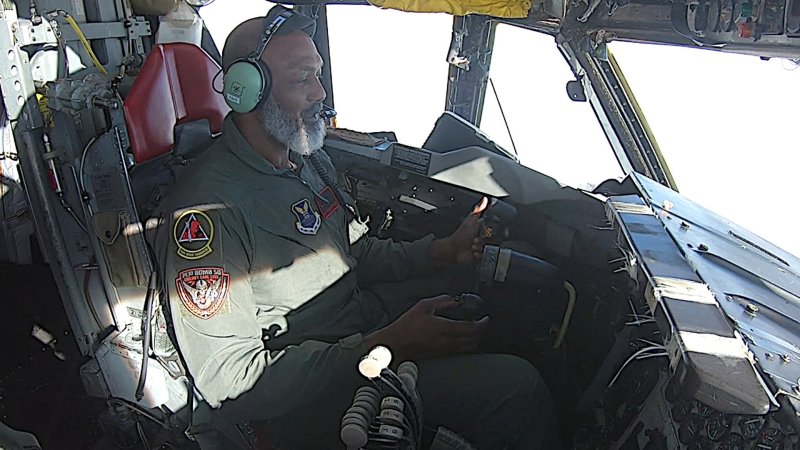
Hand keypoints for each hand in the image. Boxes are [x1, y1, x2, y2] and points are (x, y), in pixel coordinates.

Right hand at [365, 295, 488, 360]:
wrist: (397, 344)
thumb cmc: (408, 325)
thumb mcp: (424, 306)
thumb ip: (442, 301)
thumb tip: (454, 300)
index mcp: (447, 328)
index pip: (473, 328)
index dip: (483, 323)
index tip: (485, 318)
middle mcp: (450, 342)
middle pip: (475, 340)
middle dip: (480, 331)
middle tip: (479, 323)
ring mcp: (446, 351)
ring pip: (469, 348)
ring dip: (474, 339)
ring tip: (471, 331)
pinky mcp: (441, 356)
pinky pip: (460, 352)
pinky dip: (466, 345)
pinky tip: (460, 338)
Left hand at [430, 197, 488, 265]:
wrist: (453, 249)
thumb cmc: (460, 235)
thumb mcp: (471, 220)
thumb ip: (478, 210)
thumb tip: (484, 199)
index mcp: (482, 228)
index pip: (494, 229)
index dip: (493, 231)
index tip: (490, 232)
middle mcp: (483, 238)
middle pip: (493, 240)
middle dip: (484, 240)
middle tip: (476, 239)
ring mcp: (481, 247)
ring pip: (489, 248)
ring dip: (480, 247)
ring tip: (472, 246)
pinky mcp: (480, 256)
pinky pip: (485, 256)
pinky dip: (479, 254)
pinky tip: (473, 252)